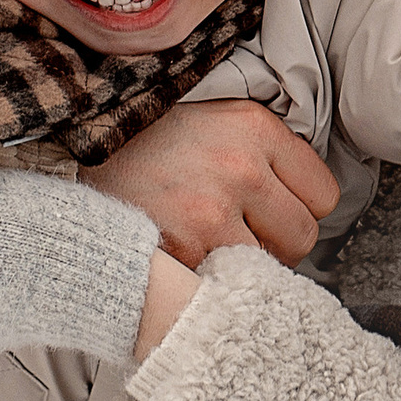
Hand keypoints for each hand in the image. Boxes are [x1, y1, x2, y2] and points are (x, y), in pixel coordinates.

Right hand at [82, 97, 339, 267]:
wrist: (76, 148)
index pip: (324, 194)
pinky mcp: (182, 251)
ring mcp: (210, 214)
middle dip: (278, 241)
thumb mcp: (218, 117)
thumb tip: (307, 198)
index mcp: (256, 129)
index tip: (273, 206)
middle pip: (303, 236)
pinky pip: (225, 283)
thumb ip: (267, 150)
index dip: (299, 205)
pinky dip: (212, 280)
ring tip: (213, 244)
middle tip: (243, 231)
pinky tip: (190, 257)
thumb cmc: (150, 137)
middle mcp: (240, 169)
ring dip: (246, 266)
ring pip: (268, 268)